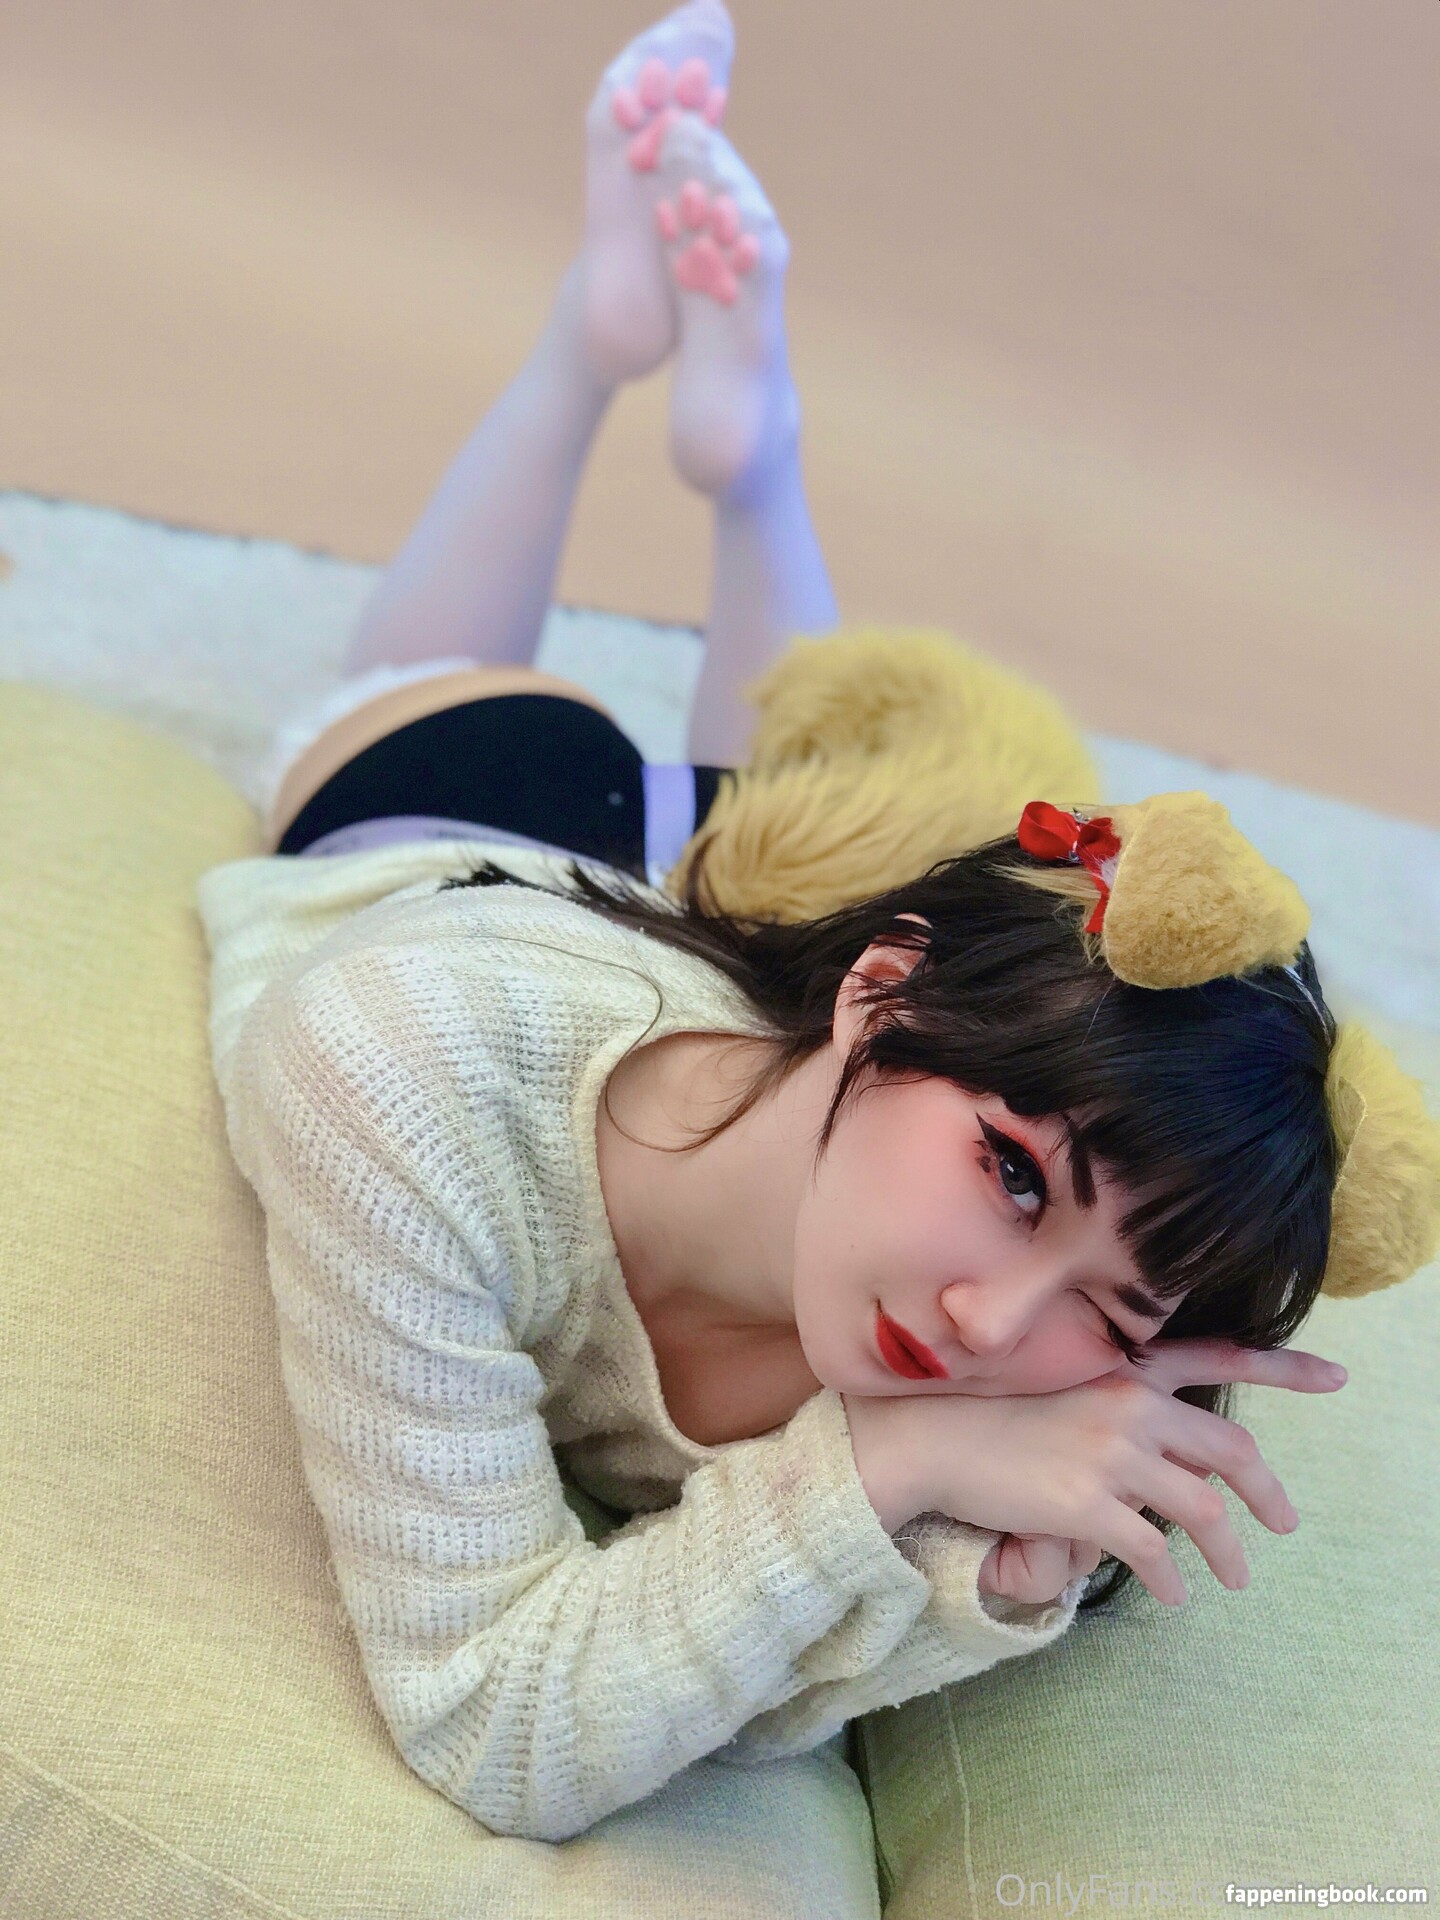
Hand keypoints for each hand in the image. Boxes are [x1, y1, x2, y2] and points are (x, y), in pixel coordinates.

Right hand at [846, 1340, 1345, 1605]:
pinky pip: (1150, 1550)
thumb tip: (1155, 1434)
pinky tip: (1175, 1591)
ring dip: (1229, 1550)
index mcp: (1124, 1366)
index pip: (1219, 1358)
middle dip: (1267, 1492)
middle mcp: (1128, 1403)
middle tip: (1284, 1521)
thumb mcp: (1057, 1377)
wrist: (929, 1434)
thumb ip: (1114, 1395)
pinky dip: (1170, 1577)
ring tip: (1236, 1576)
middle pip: (1229, 1449)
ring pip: (1202, 1509)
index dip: (1285, 1369)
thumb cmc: (986, 1406)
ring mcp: (1110, 1454)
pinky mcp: (1087, 1505)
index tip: (1336, 1378)